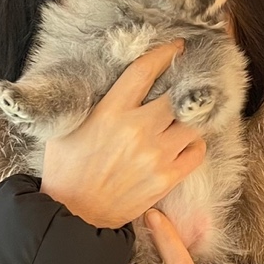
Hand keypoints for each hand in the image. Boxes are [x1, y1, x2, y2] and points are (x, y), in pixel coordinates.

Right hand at [40, 40, 206, 228]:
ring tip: (187, 114)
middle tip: (190, 80)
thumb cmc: (66, 170)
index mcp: (110, 111)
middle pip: (176, 95)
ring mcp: (155, 155)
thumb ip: (91, 102)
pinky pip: (197, 151)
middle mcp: (137, 129)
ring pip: (192, 123)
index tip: (177, 48)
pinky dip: (195, 143)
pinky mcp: (166, 178)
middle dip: (185, 85)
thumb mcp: (67, 127)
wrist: (72, 216)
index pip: (145, 71)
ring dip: (191, 117)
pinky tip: (186, 141)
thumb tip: (111, 80)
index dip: (165, 54)